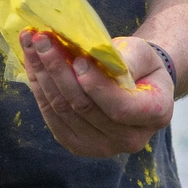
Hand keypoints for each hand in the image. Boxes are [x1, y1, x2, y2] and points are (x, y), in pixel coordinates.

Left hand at [22, 32, 172, 157]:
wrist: (134, 84)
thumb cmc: (140, 65)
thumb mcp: (142, 53)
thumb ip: (124, 58)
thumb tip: (91, 56)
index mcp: (155, 115)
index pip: (121, 107)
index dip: (96, 86)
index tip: (78, 59)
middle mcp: (130, 139)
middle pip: (85, 108)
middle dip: (59, 71)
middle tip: (42, 40)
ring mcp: (102, 147)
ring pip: (63, 111)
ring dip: (42, 75)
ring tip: (31, 44)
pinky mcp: (77, 145)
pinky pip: (52, 116)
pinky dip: (39, 87)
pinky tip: (32, 62)